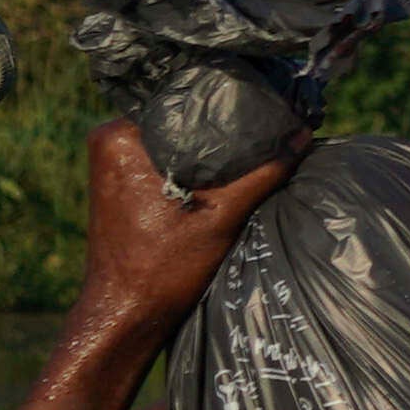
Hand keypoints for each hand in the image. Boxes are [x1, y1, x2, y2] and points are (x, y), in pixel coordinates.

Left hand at [68, 118, 287, 339]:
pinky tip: (221, 168)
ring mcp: (108, 158)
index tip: (262, 100)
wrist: (125, 313)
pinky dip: (190, 159)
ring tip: (248, 143)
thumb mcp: (223, 217)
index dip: (225, 98)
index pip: (182, 96)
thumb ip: (263, 172)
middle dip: (217, 121)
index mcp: (121, 136)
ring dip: (205, 142)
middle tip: (264, 121)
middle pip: (177, 114)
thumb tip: (301, 134)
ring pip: (172, 133)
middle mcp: (108, 137)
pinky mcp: (115, 178)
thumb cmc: (165, 268)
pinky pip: (161, 152)